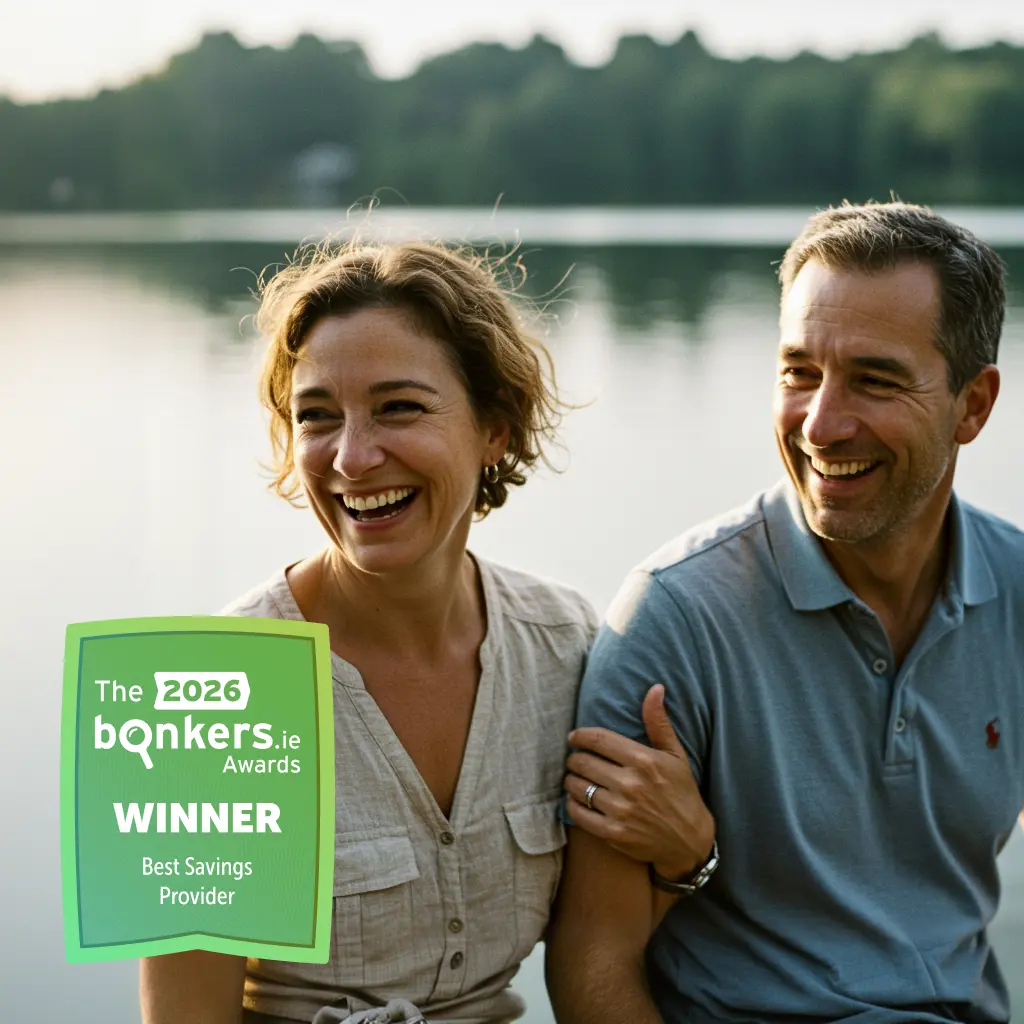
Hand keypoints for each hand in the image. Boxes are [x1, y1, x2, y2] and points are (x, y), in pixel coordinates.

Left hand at [564, 684, 714, 878]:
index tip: (574, 737)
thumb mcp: (676, 755)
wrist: (689, 841)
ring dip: (571, 780)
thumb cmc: (681, 793)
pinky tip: (577, 799)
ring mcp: (621, 810)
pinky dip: (572, 804)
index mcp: (644, 760)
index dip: (580, 736)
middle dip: (574, 758)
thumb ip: (659, 722)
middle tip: (574, 758)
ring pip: (578, 786)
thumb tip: (655, 688)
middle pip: (583, 762)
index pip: (598, 740)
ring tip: (574, 777)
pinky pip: (579, 813)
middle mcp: (631, 784)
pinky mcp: (613, 833)